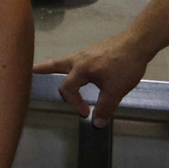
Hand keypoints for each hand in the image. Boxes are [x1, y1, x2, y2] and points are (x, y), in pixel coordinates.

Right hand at [34, 31, 151, 126]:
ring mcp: (86, 53)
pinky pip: (77, 59)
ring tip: (49, 69)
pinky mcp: (95, 50)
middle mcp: (78, 59)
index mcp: (80, 69)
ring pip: (66, 60)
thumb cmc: (124, 66)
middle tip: (31, 71)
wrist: (137, 43)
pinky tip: (81, 68)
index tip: (85, 113)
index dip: (73, 103)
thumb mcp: (116, 90)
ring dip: (55, 66)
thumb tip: (97, 124)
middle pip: (55, 64)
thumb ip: (105, 107)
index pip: (68, 89)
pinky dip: (71, 64)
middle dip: (42, 69)